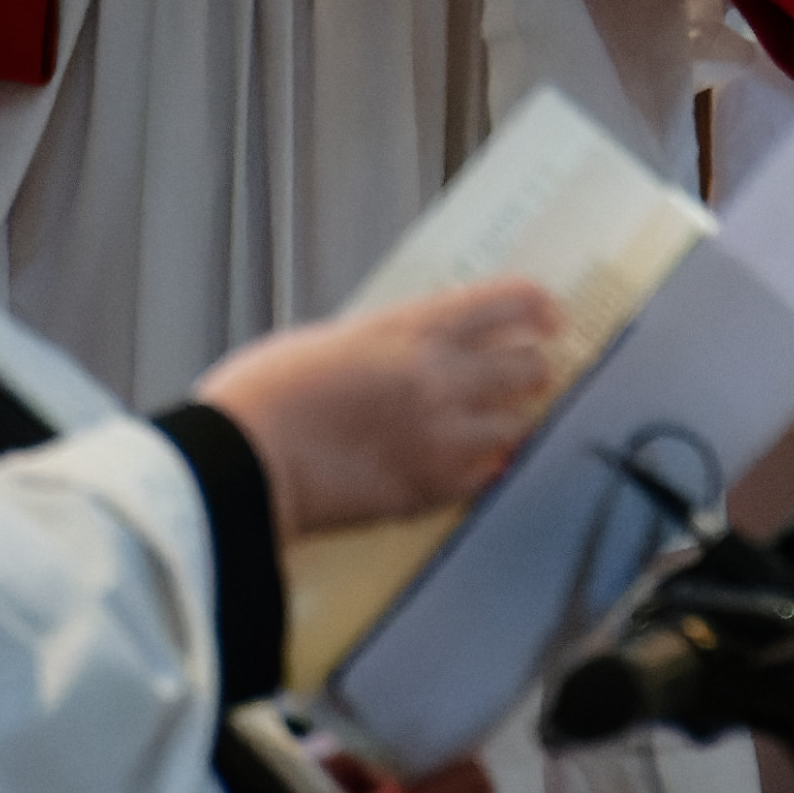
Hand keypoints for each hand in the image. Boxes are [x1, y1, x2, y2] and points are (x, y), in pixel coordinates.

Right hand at [191, 275, 562, 540]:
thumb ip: (387, 343)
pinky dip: (484, 467)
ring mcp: (442, 437)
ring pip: (517, 424)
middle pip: (528, 366)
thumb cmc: (268, 392)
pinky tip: (472, 463)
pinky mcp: (429, 489)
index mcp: (415, 328)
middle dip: (533, 367)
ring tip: (497, 421)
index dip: (537, 308)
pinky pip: (485, 475)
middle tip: (530, 372)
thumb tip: (413, 351)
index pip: (508, 303)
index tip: (548, 316)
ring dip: (511, 419)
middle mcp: (442, 377)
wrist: (245, 461)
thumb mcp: (334, 339)